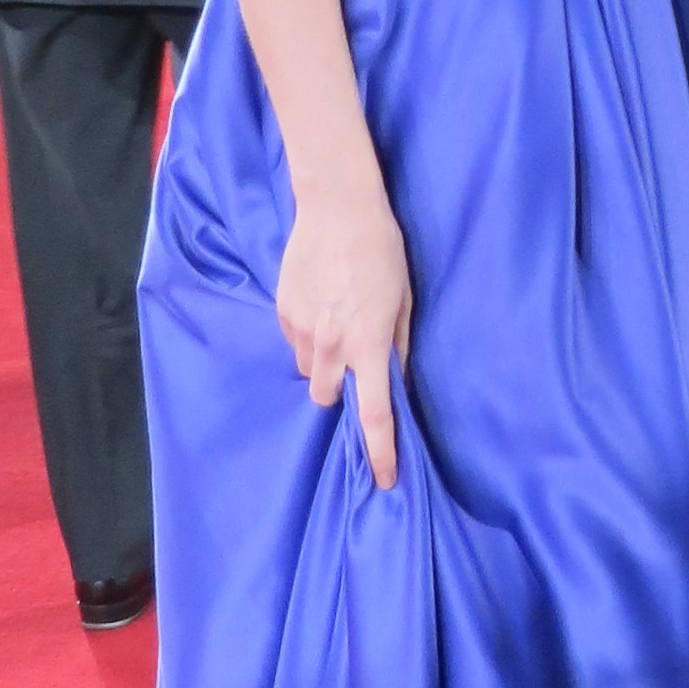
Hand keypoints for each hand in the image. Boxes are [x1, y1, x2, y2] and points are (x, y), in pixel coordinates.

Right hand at [274, 177, 411, 487]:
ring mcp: (302, 330)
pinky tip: (320, 303)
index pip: (375, 415)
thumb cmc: (383, 251)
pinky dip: (307, 336)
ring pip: (308, 371)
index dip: (380, 452)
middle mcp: (332, 345)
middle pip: (328, 399)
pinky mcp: (283, 312)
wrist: (337, 207)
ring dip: (323, 362)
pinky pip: (293, 342)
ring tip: (337, 324)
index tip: (384, 480)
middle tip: (354, 362)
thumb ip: (399, 346)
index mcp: (369, 345)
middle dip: (341, 390)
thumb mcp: (405, 301)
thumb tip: (395, 379)